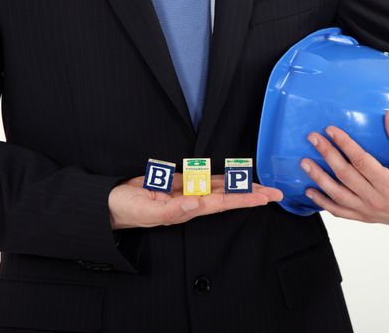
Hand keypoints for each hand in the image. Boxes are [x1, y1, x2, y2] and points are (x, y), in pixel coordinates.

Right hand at [108, 174, 282, 229]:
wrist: (111, 204)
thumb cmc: (125, 209)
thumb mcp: (146, 210)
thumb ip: (172, 210)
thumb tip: (196, 205)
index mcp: (187, 209)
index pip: (222, 203)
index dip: (243, 199)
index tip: (264, 199)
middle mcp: (192, 201)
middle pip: (228, 196)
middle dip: (252, 194)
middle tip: (277, 193)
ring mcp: (188, 192)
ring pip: (220, 187)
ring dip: (241, 186)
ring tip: (263, 186)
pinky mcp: (180, 184)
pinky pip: (205, 180)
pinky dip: (222, 178)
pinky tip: (235, 178)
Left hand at [301, 110, 388, 231]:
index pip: (361, 161)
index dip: (345, 144)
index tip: (330, 130)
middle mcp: (376, 199)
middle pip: (345, 175)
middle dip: (327, 155)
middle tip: (313, 139)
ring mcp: (368, 211)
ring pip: (337, 195)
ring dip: (318, 178)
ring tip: (304, 163)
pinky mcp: (363, 218)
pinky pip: (338, 212)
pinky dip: (322, 202)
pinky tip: (310, 191)